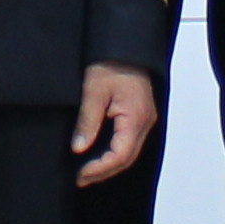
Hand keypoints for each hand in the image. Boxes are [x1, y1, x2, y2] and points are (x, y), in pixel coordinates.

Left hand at [71, 62, 159, 185]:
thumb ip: (87, 121)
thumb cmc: (113, 62)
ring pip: (129, 152)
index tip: (81, 174)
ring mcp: (144, 118)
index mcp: (136, 117)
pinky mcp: (139, 115)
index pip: (120, 155)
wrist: (125, 44)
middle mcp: (145, 121)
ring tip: (88, 171)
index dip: (99, 169)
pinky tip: (100, 153)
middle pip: (127, 159)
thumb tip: (79, 147)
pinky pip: (129, 141)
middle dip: (104, 172)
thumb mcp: (93, 90)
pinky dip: (115, 152)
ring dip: (109, 164)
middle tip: (81, 179)